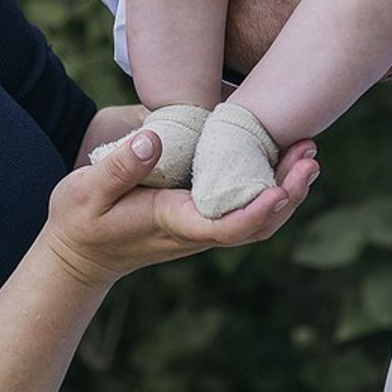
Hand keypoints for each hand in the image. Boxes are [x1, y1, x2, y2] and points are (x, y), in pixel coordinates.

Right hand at [43, 130, 319, 289]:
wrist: (79, 252)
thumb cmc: (80, 220)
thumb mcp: (86, 191)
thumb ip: (119, 167)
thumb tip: (154, 138)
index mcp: (174, 223)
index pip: (227, 228)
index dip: (258, 211)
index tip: (281, 189)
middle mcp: (196, 228)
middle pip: (257, 223)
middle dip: (289, 192)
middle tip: (311, 155)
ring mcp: (201, 222)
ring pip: (257, 214)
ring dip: (286, 186)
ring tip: (309, 151)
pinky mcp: (201, 211)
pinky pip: (245, 202)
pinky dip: (269, 181)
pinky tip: (281, 155)